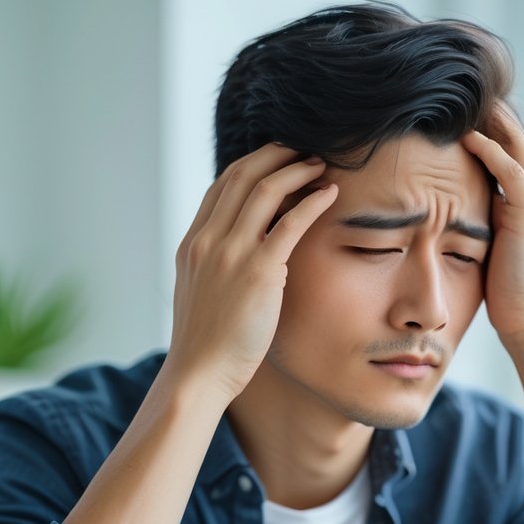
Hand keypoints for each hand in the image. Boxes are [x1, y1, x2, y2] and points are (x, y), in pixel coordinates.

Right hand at [168, 144, 337, 400]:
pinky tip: (330, 193)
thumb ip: (216, 270)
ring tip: (319, 165)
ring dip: (296, 170)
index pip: (221, 187)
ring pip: (266, 190)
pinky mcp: (259, 271)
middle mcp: (208, 240)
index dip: (251, 167)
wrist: (199, 373)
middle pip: (242, 176)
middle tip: (302, 150)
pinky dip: (313, 201)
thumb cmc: (205, 346)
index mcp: (193, 244)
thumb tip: (241, 261)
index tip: (275, 161)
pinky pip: (291, 222)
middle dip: (275, 156)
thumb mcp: (200, 296)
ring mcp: (231, 253)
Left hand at [461, 104, 523, 352]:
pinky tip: (470, 136)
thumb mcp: (485, 245)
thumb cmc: (502, 290)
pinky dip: (493, 152)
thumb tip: (443, 210)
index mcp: (521, 196)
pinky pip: (511, 173)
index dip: (480, 121)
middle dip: (486, 108)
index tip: (450, 101)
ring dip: (491, 119)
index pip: (502, 144)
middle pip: (510, 133)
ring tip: (465, 93)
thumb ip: (474, 220)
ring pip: (514, 144)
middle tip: (458, 82)